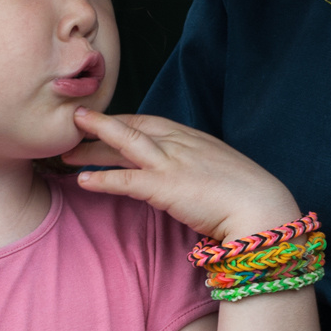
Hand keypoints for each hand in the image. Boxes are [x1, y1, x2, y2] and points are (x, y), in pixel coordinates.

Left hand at [64, 108, 300, 241]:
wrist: (264, 209)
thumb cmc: (249, 196)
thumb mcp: (221, 171)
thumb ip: (199, 167)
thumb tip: (187, 177)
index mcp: (193, 138)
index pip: (149, 122)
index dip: (122, 121)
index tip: (101, 123)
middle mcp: (180, 144)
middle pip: (131, 128)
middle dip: (100, 126)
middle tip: (73, 124)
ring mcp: (172, 164)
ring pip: (124, 144)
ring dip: (92, 143)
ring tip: (65, 145)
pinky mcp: (166, 187)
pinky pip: (126, 180)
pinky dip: (102, 179)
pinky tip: (82, 180)